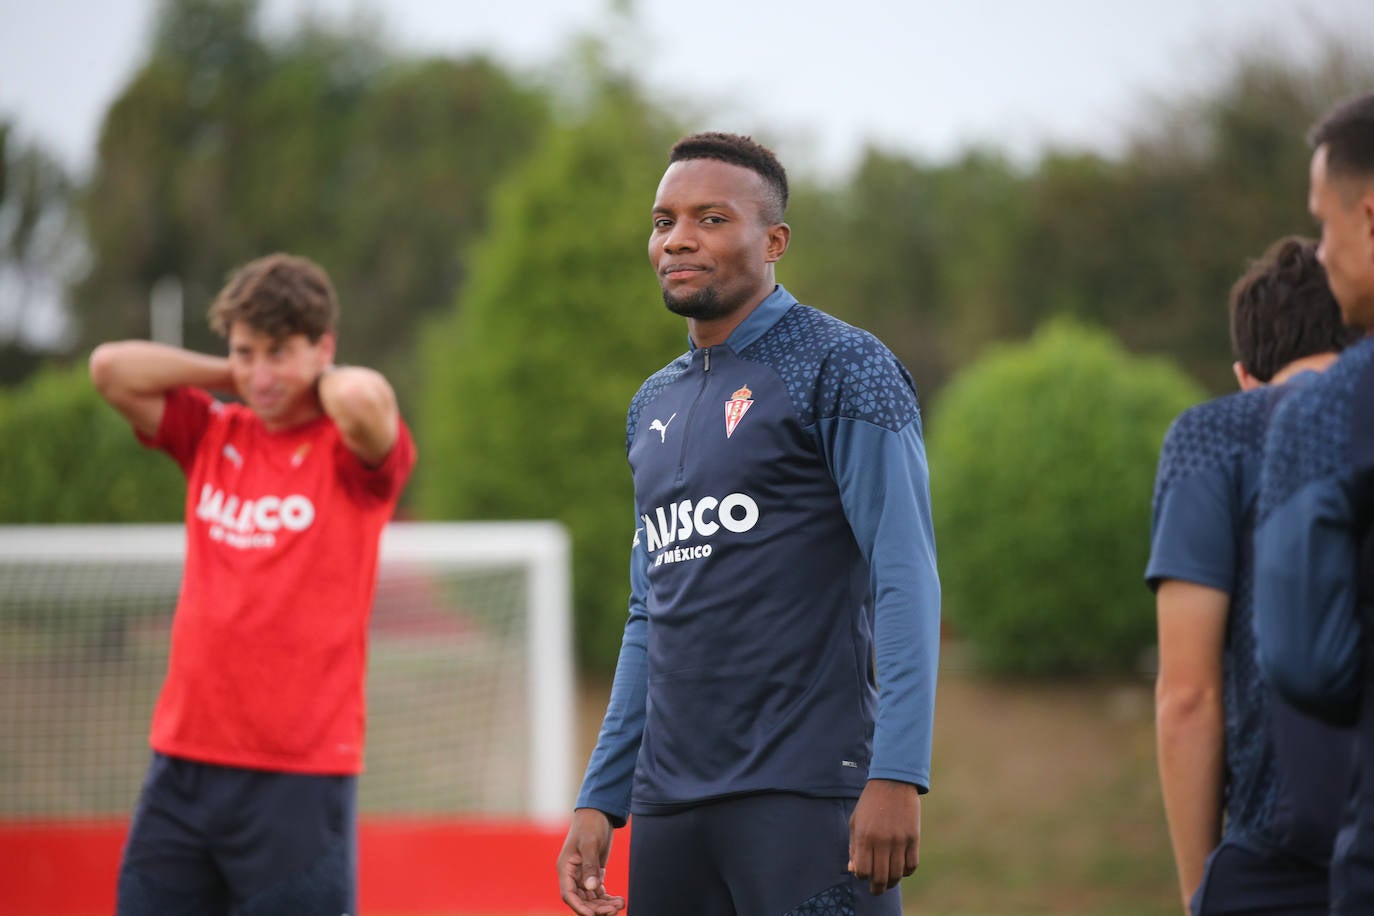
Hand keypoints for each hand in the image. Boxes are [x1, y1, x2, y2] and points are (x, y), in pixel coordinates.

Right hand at [556, 808, 624, 914]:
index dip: (579, 907)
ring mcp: (583, 874)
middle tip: (614, 909)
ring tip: (620, 904)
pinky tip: (619, 900)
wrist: (598, 811)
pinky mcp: (594, 872)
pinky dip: (607, 897)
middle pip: (582, 899)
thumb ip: (590, 866)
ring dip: (604, 904)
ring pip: (591, 898)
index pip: (569, 894)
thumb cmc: (590, 824)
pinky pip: (598, 891)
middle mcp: (573, 874)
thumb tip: (590, 888)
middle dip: (596, 908)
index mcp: (566, 868)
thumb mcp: (590, 844)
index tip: (593, 915)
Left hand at [848, 778, 919, 894]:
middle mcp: (882, 840)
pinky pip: (912, 865)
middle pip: (881, 877)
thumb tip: (854, 870)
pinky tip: (901, 869)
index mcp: (864, 836)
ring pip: (897, 874)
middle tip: (876, 890)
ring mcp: (900, 840)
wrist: (892, 782)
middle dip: (877, 888)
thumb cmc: (870, 804)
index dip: (862, 876)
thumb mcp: (856, 822)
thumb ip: (854, 847)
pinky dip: (906, 872)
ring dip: (892, 882)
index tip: (863, 873)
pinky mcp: (914, 838)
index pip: (863, 871)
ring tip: (888, 882)